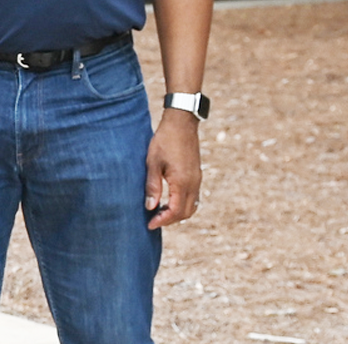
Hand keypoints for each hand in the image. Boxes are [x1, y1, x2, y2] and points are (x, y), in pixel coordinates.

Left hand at [145, 110, 202, 228]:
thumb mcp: (153, 163)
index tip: (150, 224)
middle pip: (186, 213)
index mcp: (182, 182)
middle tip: (153, 220)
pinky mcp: (197, 175)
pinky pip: (193, 197)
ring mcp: (197, 179)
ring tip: (160, 212)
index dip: (163, 221)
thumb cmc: (164, 141)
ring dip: (177, 213)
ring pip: (192, 206)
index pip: (176, 211)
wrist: (181, 124)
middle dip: (170, 220)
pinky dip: (182, 204)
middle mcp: (193, 183)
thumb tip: (150, 207)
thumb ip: (152, 187)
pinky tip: (168, 201)